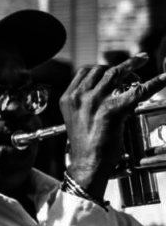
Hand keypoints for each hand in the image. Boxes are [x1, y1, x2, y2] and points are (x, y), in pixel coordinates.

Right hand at [60, 53, 165, 196]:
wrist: (87, 164)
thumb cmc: (85, 147)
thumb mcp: (76, 119)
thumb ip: (85, 103)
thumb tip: (104, 92)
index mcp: (68, 98)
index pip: (84, 72)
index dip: (101, 68)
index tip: (112, 69)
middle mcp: (80, 97)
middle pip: (102, 70)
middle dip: (120, 65)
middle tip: (136, 63)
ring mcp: (95, 102)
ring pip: (117, 73)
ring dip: (133, 65)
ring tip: (143, 60)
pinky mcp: (113, 110)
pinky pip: (138, 91)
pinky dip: (154, 83)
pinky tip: (164, 79)